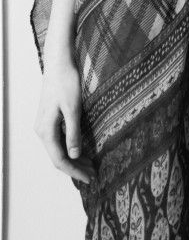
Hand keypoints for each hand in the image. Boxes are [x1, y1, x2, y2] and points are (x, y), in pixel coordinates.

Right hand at [35, 51, 95, 183]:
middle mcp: (42, 130)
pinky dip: (71, 146)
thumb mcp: (73, 108)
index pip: (60, 159)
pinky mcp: (50, 118)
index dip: (75, 171)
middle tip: (94, 173)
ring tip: (91, 164)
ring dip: (74, 157)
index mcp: (46, 131)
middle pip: (58, 156)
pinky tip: (82, 148)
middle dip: (76, 167)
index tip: (90, 178)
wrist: (59, 62)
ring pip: (59, 148)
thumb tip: (75, 155)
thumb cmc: (66, 82)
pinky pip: (59, 139)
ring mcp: (45, 124)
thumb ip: (73, 132)